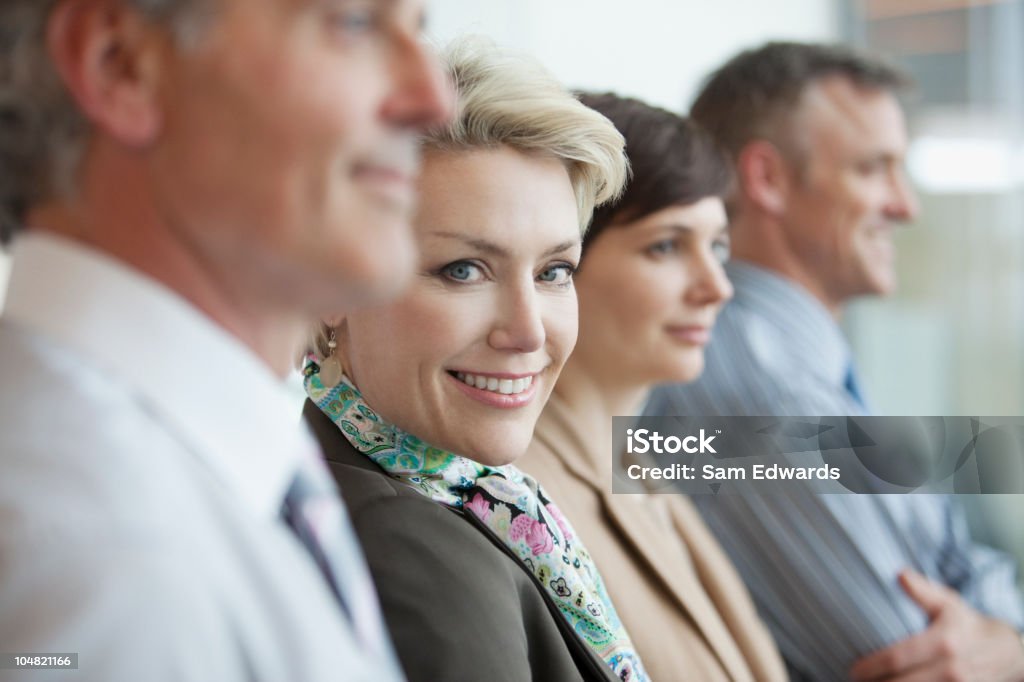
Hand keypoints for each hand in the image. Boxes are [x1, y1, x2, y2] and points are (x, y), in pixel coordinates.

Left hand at [849, 569, 1023, 681]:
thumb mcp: (948, 603)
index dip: (872, 666)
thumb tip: (900, 574)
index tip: (855, 669)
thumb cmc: (968, 624)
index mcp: (944, 642)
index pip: (898, 658)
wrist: (1008, 652)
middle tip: (858, 680)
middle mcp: (952, 669)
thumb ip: (923, 590)